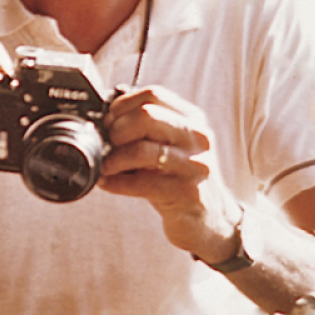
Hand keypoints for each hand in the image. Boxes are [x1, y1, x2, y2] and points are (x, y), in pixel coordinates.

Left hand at [99, 86, 242, 262]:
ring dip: (113, 159)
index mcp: (192, 119)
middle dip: (117, 130)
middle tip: (107, 145)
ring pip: (142, 150)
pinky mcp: (187, 193)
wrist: (210, 220)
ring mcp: (195, 165)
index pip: (153, 94)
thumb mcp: (169, 146)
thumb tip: (104, 118)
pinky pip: (141, 182)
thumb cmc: (178, 178)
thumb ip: (145, 129)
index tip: (108, 121)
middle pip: (146, 116)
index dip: (122, 105)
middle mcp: (197, 137)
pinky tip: (107, 184)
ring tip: (104, 167)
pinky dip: (116, 183)